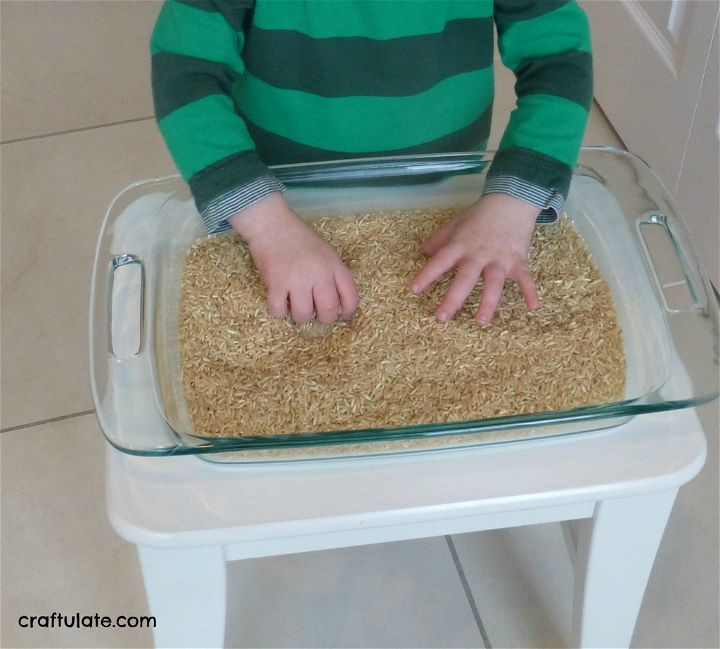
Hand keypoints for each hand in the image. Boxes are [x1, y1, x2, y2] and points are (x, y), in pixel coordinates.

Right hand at [228, 193, 358, 324]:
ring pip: (303, 315)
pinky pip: (279, 311)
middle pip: (328, 311)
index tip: (342, 315)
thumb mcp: (326, 252)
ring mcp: (297, 279)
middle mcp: (319, 274)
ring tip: (295, 308)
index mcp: (334, 265)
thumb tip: (337, 302)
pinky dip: (279, 312)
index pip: (351, 296)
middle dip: (324, 319)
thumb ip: (333, 274)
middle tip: (316, 315)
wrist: (272, 223)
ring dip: (300, 317)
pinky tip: (280, 303)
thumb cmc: (300, 238)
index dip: (348, 311)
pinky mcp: (276, 283)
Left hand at [410, 193, 540, 324]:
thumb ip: (439, 239)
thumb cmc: (479, 215)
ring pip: (493, 283)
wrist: (511, 200)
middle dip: (453, 298)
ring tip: (481, 322)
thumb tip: (422, 252)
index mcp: (460, 245)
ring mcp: (499, 259)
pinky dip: (530, 291)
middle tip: (442, 317)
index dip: (427, 274)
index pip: (440, 261)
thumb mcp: (455, 224)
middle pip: (465, 278)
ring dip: (488, 303)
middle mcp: (478, 254)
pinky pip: (525, 278)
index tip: (414, 289)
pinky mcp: (518, 261)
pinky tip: (533, 306)